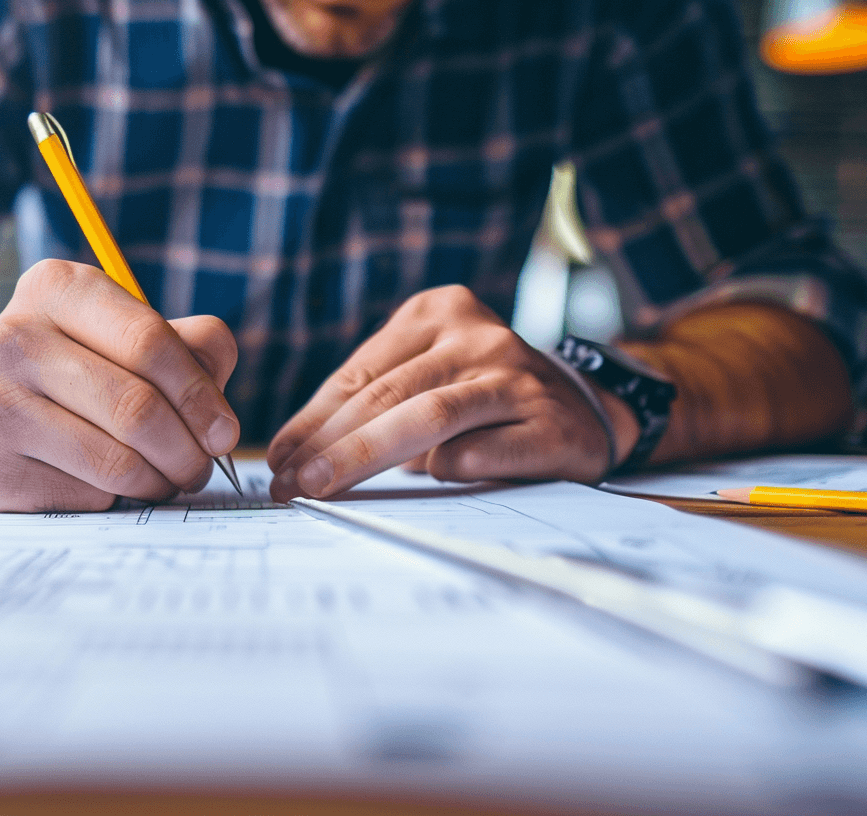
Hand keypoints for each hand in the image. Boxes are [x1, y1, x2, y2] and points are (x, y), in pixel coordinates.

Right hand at [0, 259, 238, 511]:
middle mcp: (12, 339)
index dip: (200, 394)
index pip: (149, 341)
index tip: (224, 432)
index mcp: (56, 288)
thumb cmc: (77, 372)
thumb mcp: (129, 337)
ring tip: (164, 477)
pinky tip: (110, 486)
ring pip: (117, 461)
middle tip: (200, 466)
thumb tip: (217, 415)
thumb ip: (192, 349)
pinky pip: (89, 497)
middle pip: (136, 407)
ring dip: (160, 481)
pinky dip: (117, 500)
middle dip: (187, 449)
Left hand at [267, 285, 632, 501]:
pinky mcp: (549, 422)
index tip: (276, 458)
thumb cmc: (487, 399)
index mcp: (438, 312)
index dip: (311, 419)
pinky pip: (483, 448)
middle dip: (327, 444)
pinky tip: (418, 486)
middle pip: (385, 394)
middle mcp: (477, 335)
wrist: (590, 409)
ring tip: (320, 489)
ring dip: (364, 457)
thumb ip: (375, 400)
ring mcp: (515, 375)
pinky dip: (447, 468)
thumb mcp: (431, 375)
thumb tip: (295, 455)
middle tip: (287, 483)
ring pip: (426, 417)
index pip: (359, 372)